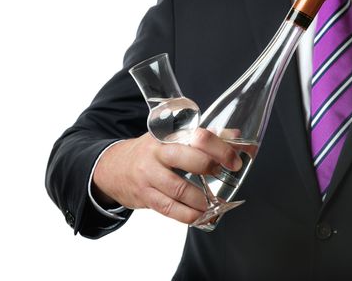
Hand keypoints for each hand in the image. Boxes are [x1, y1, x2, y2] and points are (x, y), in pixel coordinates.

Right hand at [92, 128, 242, 223]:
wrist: (114, 167)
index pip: (198, 136)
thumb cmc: (151, 152)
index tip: (234, 160)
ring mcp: (149, 175)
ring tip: (215, 203)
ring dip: (201, 199)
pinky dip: (187, 215)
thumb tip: (236, 136)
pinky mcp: (145, 195)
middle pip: (187, 159)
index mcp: (169, 135)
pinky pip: (168, 209)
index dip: (220, 148)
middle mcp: (157, 153)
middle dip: (210, 169)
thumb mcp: (173, 138)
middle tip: (225, 177)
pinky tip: (199, 217)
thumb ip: (205, 137)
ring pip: (178, 189)